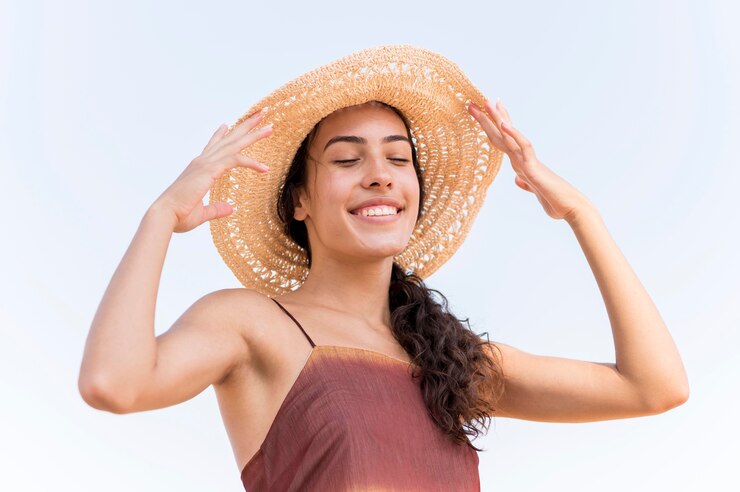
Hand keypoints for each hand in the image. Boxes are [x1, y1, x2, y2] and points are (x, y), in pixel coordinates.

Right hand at [152, 111, 272, 232]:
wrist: (165, 215)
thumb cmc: (178, 216)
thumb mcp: (202, 213)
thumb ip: (216, 210)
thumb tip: (230, 209)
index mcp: (198, 168)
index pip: (211, 147)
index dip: (220, 135)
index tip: (227, 124)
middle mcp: (202, 162)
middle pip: (228, 139)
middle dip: (245, 127)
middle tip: (260, 115)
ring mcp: (206, 164)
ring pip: (235, 144)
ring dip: (253, 134)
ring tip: (270, 127)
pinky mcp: (210, 170)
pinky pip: (236, 160)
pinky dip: (252, 163)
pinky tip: (265, 168)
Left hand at [468, 100, 593, 220]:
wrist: (569, 208)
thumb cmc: (555, 200)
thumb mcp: (534, 191)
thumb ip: (526, 184)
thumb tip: (518, 179)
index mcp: (520, 163)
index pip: (503, 141)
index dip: (494, 127)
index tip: (485, 112)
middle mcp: (522, 158)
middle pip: (502, 135)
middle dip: (488, 119)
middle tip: (473, 104)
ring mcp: (527, 160)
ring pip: (509, 136)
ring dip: (497, 119)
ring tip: (487, 103)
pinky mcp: (533, 167)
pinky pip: (523, 146)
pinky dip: (513, 134)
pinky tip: (503, 125)